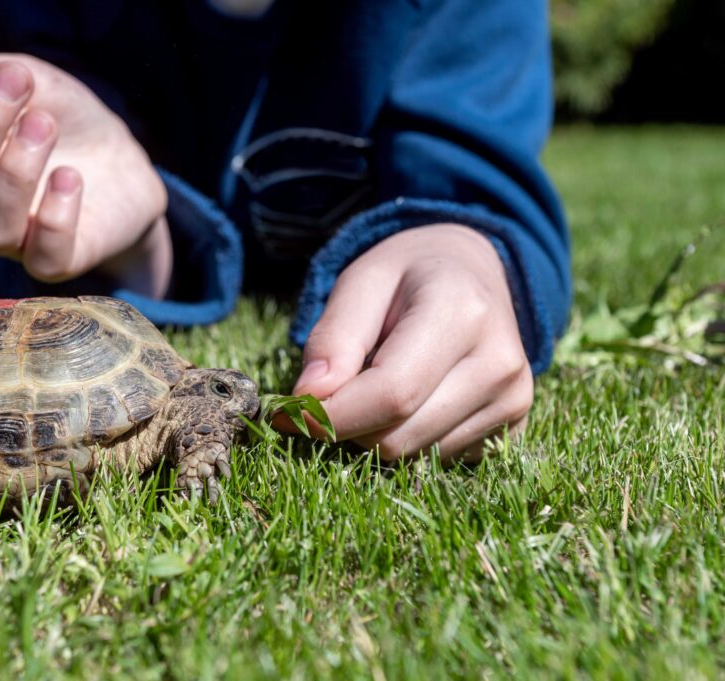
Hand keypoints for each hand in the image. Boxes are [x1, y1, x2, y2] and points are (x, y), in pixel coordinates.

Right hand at [0, 43, 171, 297]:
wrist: (128, 163)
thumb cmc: (66, 121)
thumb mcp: (28, 81)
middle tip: (16, 82)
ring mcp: (16, 238)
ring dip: (15, 172)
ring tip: (45, 124)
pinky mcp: (58, 261)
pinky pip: (44, 258)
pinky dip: (55, 218)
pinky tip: (70, 177)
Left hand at [281, 224, 533, 461]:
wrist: (475, 271)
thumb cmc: (409, 275)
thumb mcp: (362, 281)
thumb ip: (333, 338)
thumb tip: (307, 399)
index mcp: (462, 315)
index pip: (390, 395)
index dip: (331, 416)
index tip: (286, 415)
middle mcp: (500, 364)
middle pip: (399, 437)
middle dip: (350, 424)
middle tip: (336, 388)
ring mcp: (514, 400)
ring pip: (415, 456)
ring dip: (377, 433)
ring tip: (380, 383)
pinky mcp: (515, 426)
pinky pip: (439, 460)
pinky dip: (410, 438)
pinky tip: (413, 398)